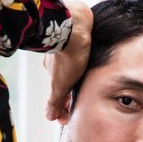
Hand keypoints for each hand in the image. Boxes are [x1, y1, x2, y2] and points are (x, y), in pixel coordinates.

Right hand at [44, 1, 92, 121]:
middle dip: (71, 92)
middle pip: (64, 80)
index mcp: (52, 70)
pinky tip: (93, 62)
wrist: (76, 24)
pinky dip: (84, 59)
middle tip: (81, 102)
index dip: (63, 106)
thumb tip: (49, 117)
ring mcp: (67, 46)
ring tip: (90, 83)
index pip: (58, 92)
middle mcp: (57, 58)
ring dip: (78, 76)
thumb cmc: (69, 54)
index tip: (69, 116)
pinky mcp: (78, 34)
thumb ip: (56, 101)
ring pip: (71, 66)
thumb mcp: (62, 83)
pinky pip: (80, 50)